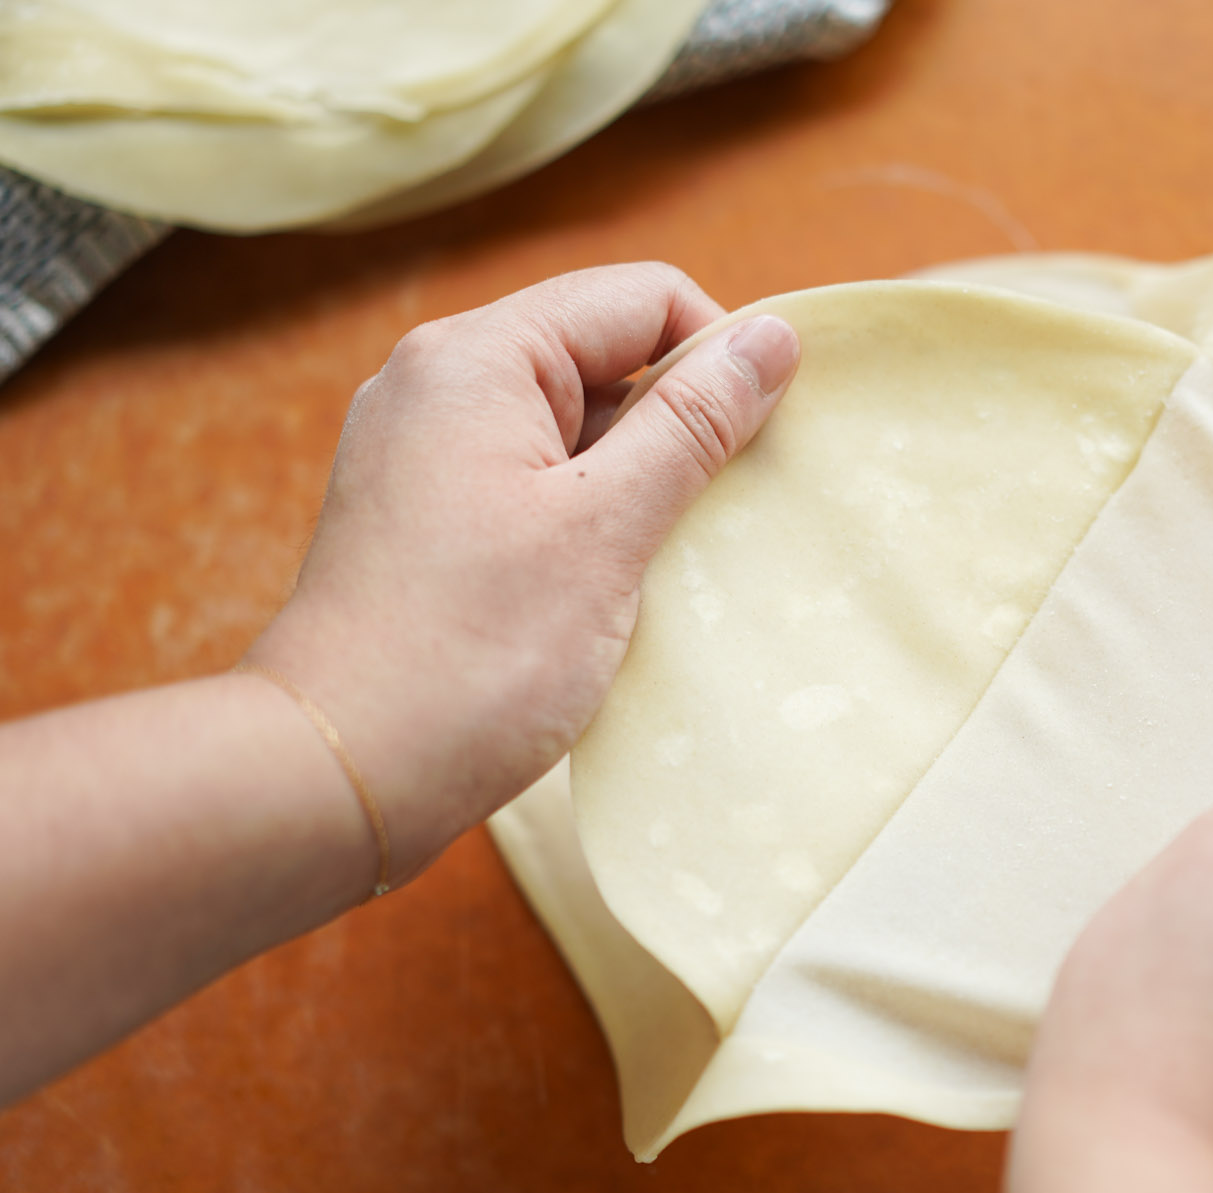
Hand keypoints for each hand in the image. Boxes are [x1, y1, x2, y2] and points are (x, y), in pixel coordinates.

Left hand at [246, 264, 799, 885]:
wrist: (341, 775)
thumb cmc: (477, 650)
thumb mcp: (607, 526)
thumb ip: (693, 422)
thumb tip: (773, 336)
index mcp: (478, 357)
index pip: (641, 299)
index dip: (718, 357)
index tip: (758, 446)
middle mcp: (439, 382)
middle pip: (605, 354)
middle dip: (678, 423)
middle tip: (718, 514)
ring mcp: (422, 451)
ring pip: (574, 425)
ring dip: (638, 479)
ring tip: (662, 562)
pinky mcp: (422, 516)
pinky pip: (534, 480)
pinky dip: (588, 517)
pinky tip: (610, 587)